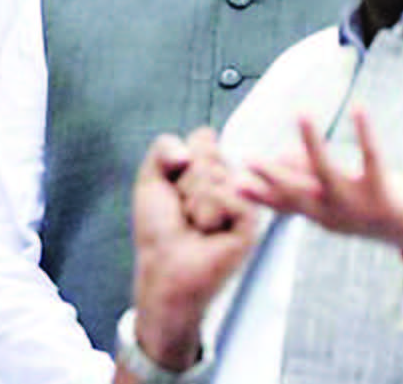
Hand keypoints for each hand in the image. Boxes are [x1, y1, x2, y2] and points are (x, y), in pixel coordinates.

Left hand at [131, 130, 256, 370]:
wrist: (164, 266)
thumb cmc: (158, 228)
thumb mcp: (150, 179)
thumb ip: (164, 148)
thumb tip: (199, 141)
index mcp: (208, 169)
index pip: (203, 137)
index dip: (181, 157)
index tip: (172, 183)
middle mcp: (229, 181)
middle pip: (208, 153)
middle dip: (185, 181)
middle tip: (183, 209)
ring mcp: (242, 200)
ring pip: (216, 174)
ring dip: (193, 200)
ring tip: (194, 223)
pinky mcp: (252, 221)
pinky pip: (230, 195)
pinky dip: (209, 212)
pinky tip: (209, 232)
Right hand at [242, 110, 402, 257]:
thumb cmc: (372, 209)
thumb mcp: (336, 199)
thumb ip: (308, 179)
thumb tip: (282, 153)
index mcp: (320, 216)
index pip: (283, 204)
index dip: (258, 194)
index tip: (233, 184)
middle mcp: (334, 213)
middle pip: (297, 191)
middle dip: (272, 174)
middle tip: (248, 159)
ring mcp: (357, 203)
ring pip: (328, 171)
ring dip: (313, 142)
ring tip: (301, 115)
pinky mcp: (383, 191)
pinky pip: (371, 157)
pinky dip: (365, 131)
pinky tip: (359, 108)